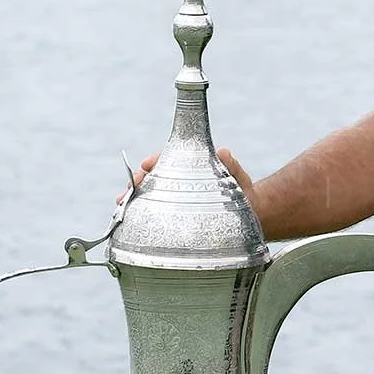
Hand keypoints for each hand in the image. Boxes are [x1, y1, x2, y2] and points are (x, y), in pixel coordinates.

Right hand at [117, 149, 258, 214]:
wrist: (251, 215)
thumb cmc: (242, 192)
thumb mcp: (236, 176)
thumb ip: (230, 165)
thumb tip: (223, 152)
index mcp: (189, 167)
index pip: (167, 160)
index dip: (154, 161)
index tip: (146, 164)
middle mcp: (178, 182)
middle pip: (152, 178)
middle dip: (136, 181)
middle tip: (128, 189)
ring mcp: (175, 200)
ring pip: (148, 196)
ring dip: (133, 199)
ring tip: (122, 203)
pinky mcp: (173, 218)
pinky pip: (153, 214)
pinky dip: (139, 215)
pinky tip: (129, 220)